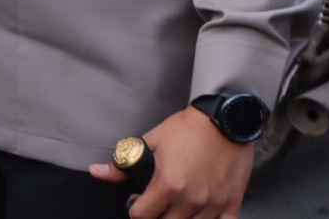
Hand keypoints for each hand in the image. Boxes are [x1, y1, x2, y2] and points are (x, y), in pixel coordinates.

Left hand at [89, 107, 252, 217]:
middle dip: (156, 216)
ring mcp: (213, 205)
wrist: (225, 119)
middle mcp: (191, 200)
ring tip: (176, 205)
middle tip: (156, 203)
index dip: (135, 210)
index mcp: (168, 185)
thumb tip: (97, 172)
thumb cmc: (188, 129)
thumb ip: (122, 164)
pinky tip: (200, 213)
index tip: (137, 201)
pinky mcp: (231, 204)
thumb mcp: (151, 141)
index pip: (142, 216)